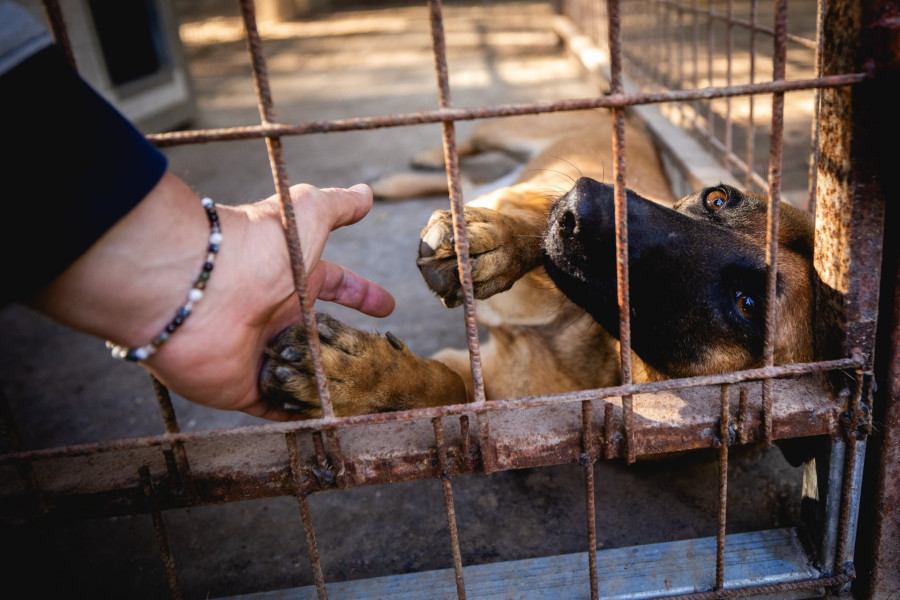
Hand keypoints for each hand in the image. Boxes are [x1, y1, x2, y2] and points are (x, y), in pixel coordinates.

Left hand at [32, 173, 393, 419]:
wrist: (198, 290)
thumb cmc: (256, 248)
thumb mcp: (308, 214)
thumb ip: (338, 206)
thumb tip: (365, 193)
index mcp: (294, 277)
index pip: (336, 285)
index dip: (363, 294)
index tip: (387, 308)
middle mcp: (278, 313)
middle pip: (322, 334)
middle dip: (350, 346)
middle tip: (382, 361)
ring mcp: (261, 352)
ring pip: (303, 373)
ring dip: (329, 384)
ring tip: (366, 397)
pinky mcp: (244, 388)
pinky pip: (277, 408)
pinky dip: (297, 415)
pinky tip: (325, 422)